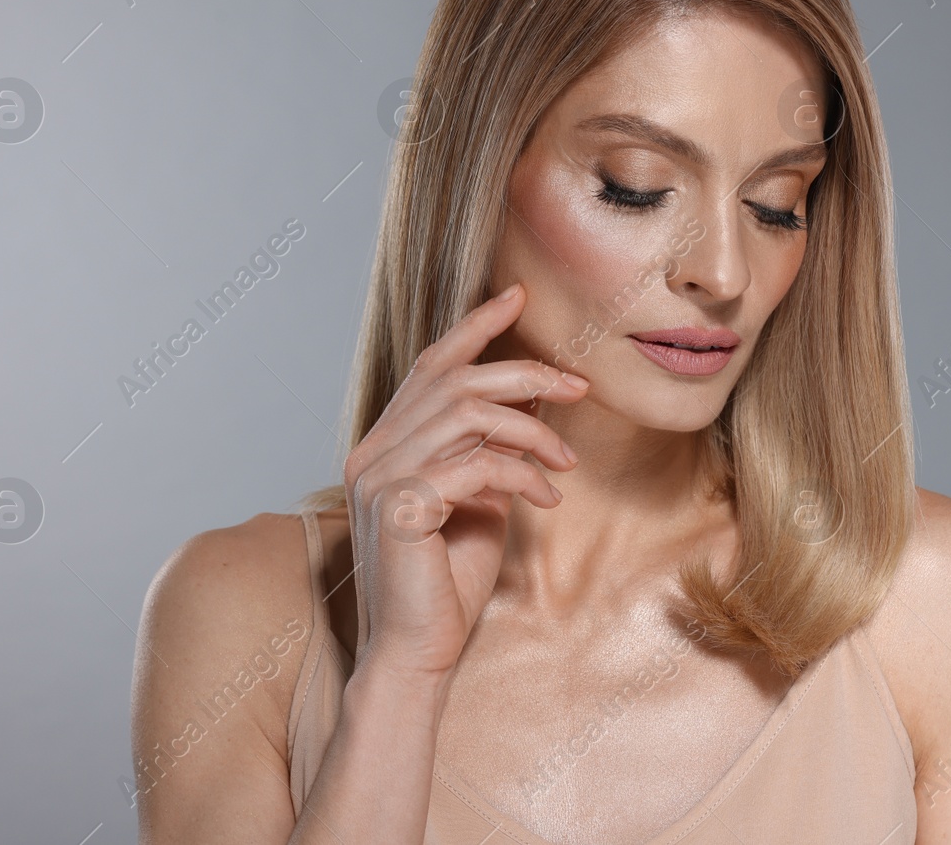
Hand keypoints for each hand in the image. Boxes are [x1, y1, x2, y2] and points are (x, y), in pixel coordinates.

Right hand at [343, 283, 586, 680]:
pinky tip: (546, 497)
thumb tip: (532, 400)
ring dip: (530, 430)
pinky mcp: (399, 507)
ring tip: (565, 462)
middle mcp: (373, 452)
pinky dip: (521, 474)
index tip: (517, 296)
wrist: (417, 652)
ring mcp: (380, 477)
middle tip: (577, 387)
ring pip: (466, 414)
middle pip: (454, 380)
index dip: (474, 326)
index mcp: (386, 444)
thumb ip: (489, 449)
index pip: (430, 365)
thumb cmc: (446, 580)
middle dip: (524, 373)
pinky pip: (475, 465)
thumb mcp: (478, 498)